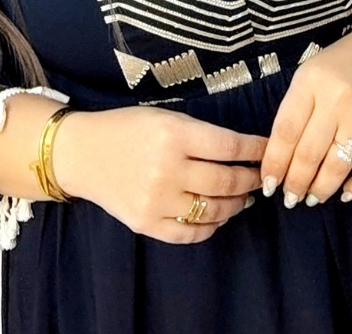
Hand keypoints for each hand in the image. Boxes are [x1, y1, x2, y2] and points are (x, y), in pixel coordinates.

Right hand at [51, 105, 265, 243]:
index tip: (269, 151)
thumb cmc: (127, 128)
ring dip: (236, 204)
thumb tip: (242, 152)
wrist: (82, 153)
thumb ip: (201, 134)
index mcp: (174, 135)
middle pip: (226, 181)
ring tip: (243, 197)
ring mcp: (157, 201)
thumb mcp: (165, 117)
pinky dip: (210, 226)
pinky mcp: (147, 224)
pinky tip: (217, 216)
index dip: (255, 151)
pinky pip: (190, 233)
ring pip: (214, 210)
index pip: (229, 147)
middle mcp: (168, 169)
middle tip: (261, 176)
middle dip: (251, 179)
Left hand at [260, 28, 351, 207]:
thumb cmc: (341, 66)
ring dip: (322, 188)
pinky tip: (346, 193)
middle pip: (309, 153)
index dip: (274, 163)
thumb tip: (280, 158)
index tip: (268, 184)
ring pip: (338, 165)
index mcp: (309, 82)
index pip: (285, 131)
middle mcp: (336, 97)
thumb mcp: (309, 76)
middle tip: (291, 198)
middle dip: (296, 182)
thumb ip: (296, 110)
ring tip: (313, 198)